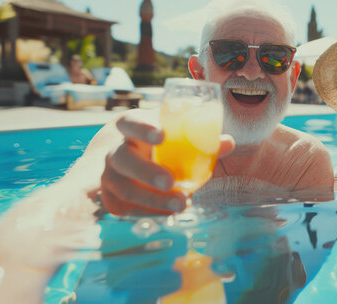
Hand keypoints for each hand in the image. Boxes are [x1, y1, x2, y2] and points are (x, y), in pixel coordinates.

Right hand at [100, 110, 234, 215]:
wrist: (120, 157)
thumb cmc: (154, 142)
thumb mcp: (171, 132)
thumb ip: (198, 136)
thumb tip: (228, 143)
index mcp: (129, 126)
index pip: (130, 123)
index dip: (143, 129)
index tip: (162, 136)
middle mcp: (113, 150)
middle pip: (122, 159)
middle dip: (146, 172)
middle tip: (170, 181)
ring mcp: (108, 175)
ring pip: (124, 189)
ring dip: (153, 199)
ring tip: (181, 204)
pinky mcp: (111, 198)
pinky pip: (127, 208)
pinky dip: (150, 211)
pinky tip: (170, 212)